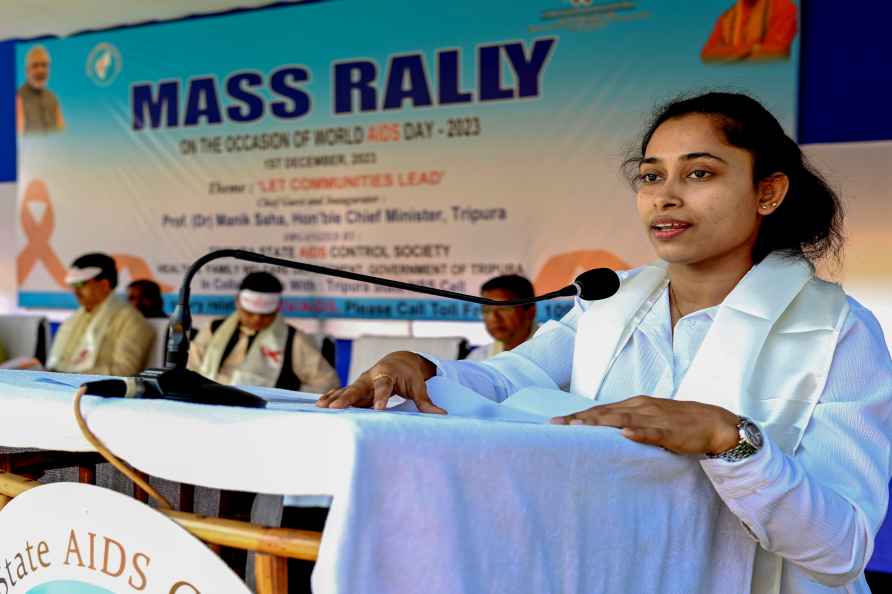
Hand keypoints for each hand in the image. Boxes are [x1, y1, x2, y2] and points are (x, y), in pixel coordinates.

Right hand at [316, 351, 445, 413]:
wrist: (399, 361)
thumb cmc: (410, 375)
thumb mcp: (418, 386)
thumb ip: (426, 401)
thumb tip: (442, 415)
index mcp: (388, 375)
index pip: (384, 387)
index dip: (381, 398)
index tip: (378, 410)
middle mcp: (371, 377)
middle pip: (358, 387)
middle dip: (346, 397)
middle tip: (336, 408)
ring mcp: (362, 382)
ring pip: (346, 390)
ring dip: (334, 398)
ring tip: (321, 407)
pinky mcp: (358, 389)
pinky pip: (342, 393)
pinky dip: (332, 397)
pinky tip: (320, 405)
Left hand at [550, 396, 739, 454]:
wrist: (713, 422)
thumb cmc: (677, 422)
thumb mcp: (648, 418)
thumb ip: (627, 422)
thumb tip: (602, 430)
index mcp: (634, 405)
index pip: (600, 410)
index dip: (578, 416)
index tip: (555, 422)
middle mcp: (640, 407)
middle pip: (605, 413)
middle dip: (580, 419)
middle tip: (556, 425)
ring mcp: (655, 418)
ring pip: (622, 419)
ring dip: (600, 422)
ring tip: (579, 427)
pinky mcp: (670, 431)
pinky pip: (652, 432)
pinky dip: (638, 432)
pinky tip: (625, 434)